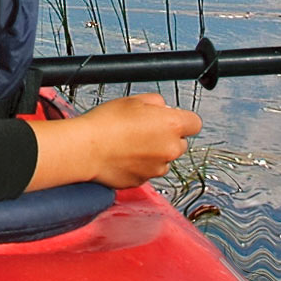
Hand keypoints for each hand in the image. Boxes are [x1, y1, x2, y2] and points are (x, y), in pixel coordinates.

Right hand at [26, 93, 203, 190]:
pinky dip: (140, 165)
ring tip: (129, 143)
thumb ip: (157, 103)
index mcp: (172, 126)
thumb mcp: (135, 99)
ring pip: (163, 159)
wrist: (86, 149)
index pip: (195, 123)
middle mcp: (170, 150)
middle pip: (180, 143)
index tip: (171, 119)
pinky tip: (123, 156)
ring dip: (153, 153)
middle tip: (144, 130)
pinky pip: (147, 171)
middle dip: (167, 137)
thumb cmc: (107, 122)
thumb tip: (163, 109)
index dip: (182, 120)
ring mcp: (157, 168)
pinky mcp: (143, 181)